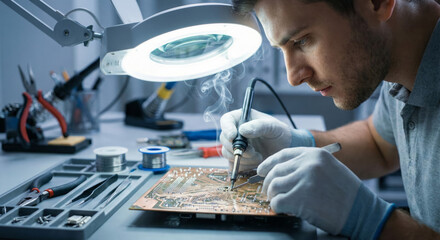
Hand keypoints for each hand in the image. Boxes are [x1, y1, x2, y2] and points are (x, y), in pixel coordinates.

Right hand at [220, 109, 314, 171]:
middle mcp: (235, 132)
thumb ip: (259, 126)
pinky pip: (232, 165)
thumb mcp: (272, 127)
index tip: (233, 136)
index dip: (227, 128)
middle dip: (237, 148)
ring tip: (258, 157)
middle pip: (224, 139)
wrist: (284, 149)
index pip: (226, 120)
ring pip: (227, 153)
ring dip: (242, 158)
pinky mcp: (237, 160)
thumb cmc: (279, 133)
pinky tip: (255, 164)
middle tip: (253, 152)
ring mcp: (234, 146)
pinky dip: (243, 166)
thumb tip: (242, 130)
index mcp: (240, 119)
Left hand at [258, 147, 394, 238]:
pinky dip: (277, 207)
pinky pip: (277, 202)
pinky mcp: (300, 199)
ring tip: (278, 201)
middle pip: (275, 171)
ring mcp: (303, 180)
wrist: (362, 212)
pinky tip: (284, 209)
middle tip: (269, 192)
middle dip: (268, 183)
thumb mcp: (330, 168)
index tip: (261, 170)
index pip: (283, 155)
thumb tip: (283, 171)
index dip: (268, 163)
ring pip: (274, 186)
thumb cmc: (347, 193)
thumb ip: (308, 165)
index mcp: (315, 154)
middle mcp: (308, 164)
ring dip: (273, 196)